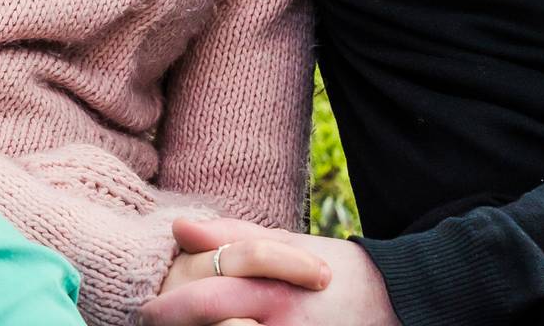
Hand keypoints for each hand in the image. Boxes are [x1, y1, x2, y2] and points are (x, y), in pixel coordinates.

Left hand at [138, 219, 397, 325]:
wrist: (396, 301)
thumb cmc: (334, 271)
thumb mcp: (287, 248)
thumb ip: (232, 237)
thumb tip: (179, 226)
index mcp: (271, 285)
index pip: (207, 295)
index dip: (169, 305)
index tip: (146, 306)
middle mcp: (278, 319)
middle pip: (213, 317)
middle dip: (174, 320)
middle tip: (149, 318)